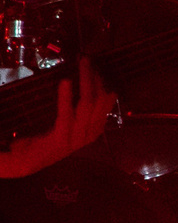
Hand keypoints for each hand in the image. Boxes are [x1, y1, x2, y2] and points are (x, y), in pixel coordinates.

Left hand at [0, 60, 114, 179]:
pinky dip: (66, 96)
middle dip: (94, 78)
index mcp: (94, 130)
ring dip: (85, 81)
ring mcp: (78, 138)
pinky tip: (65, 82)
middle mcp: (90, 134)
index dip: (102, 84)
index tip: (96, 68)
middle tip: (87, 61)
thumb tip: (80, 87)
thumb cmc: (44, 141)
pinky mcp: (62, 139)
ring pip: (87, 104)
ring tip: (81, 66)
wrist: (27, 162)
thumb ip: (76, 112)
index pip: (105, 103)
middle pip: (99, 101)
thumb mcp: (66, 125)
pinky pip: (67, 113)